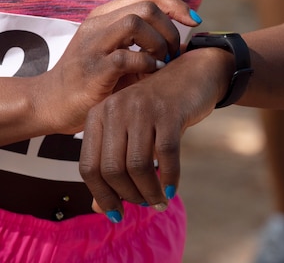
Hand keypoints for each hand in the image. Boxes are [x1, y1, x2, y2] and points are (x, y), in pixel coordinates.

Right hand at [39, 0, 201, 134]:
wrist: (51, 104)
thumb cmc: (94, 80)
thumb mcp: (120, 53)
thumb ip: (145, 44)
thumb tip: (186, 45)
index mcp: (106, 16)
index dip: (176, 4)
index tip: (194, 21)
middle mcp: (98, 25)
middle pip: (146, 6)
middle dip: (170, 29)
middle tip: (173, 53)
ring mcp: (93, 45)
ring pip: (135, 23)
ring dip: (159, 44)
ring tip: (161, 63)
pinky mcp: (92, 70)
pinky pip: (127, 57)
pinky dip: (146, 65)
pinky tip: (150, 75)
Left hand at [78, 47, 231, 221]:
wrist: (193, 75)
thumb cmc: (159, 110)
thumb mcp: (132, 133)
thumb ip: (113, 167)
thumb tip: (102, 209)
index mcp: (98, 114)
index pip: (88, 166)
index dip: (101, 195)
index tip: (116, 212)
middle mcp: (115, 108)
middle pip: (112, 169)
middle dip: (129, 195)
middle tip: (145, 204)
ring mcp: (142, 108)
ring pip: (138, 165)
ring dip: (149, 191)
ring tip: (159, 201)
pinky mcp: (169, 111)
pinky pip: (166, 155)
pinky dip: (170, 178)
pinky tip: (172, 189)